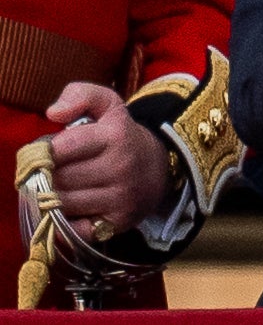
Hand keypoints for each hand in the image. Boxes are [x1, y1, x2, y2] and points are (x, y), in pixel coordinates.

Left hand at [45, 83, 173, 239]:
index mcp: (115, 135)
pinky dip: (63, 224)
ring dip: (50, 199)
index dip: (43, 153)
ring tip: (57, 189)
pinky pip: (73, 231)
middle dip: (45, 177)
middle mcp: (121, 166)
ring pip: (62, 204)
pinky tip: (68, 210)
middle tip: (48, 173)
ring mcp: (121, 197)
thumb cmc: (120, 136)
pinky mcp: (118, 223)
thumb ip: (80, 94)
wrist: (159, 167)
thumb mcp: (108, 105)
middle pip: (57, 179)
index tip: (43, 155)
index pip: (61, 149)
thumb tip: (53, 113)